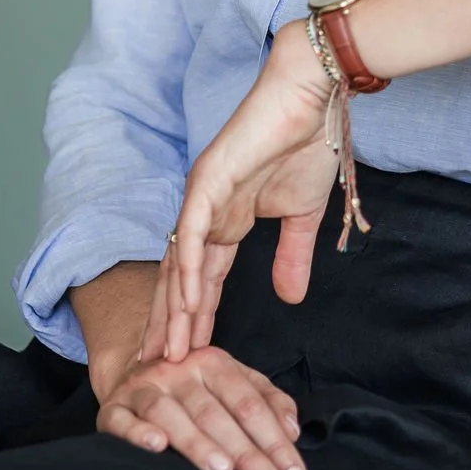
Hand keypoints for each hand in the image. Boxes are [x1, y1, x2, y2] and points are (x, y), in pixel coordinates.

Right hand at [96, 343, 306, 469]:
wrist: (132, 374)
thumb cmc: (192, 389)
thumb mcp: (233, 383)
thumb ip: (268, 401)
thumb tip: (294, 429)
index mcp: (214, 363)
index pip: (249, 403)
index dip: (273, 439)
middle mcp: (180, 371)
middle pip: (216, 413)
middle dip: (246, 452)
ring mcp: (144, 388)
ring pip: (172, 415)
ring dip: (198, 443)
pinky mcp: (113, 409)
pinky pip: (123, 421)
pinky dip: (139, 433)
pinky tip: (157, 447)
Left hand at [150, 19, 336, 362]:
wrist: (311, 96)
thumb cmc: (308, 144)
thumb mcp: (303, 216)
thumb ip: (292, 256)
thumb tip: (291, 299)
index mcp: (227, 220)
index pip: (204, 279)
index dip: (196, 318)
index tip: (188, 360)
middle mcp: (206, 212)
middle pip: (180, 278)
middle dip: (171, 325)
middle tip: (159, 373)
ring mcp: (202, 197)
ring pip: (180, 262)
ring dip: (175, 309)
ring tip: (168, 352)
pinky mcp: (208, 181)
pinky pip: (193, 233)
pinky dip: (190, 269)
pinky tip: (188, 303)